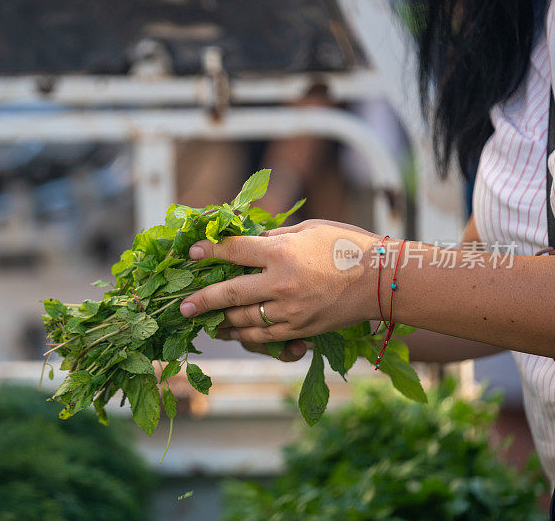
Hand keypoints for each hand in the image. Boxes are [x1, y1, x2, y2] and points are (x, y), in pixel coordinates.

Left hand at [179, 219, 378, 355]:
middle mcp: (281, 284)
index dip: (209, 252)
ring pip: (243, 320)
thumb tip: (248, 242)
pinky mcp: (299, 330)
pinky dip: (244, 334)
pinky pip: (263, 335)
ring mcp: (289, 311)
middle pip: (229, 293)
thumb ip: (275, 238)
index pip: (234, 252)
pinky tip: (232, 331)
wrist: (382, 281)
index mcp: (282, 254)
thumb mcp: (308, 229)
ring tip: (204, 319)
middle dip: (201, 300)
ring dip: (220, 320)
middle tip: (182, 306)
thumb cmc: (346, 246)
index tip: (192, 254)